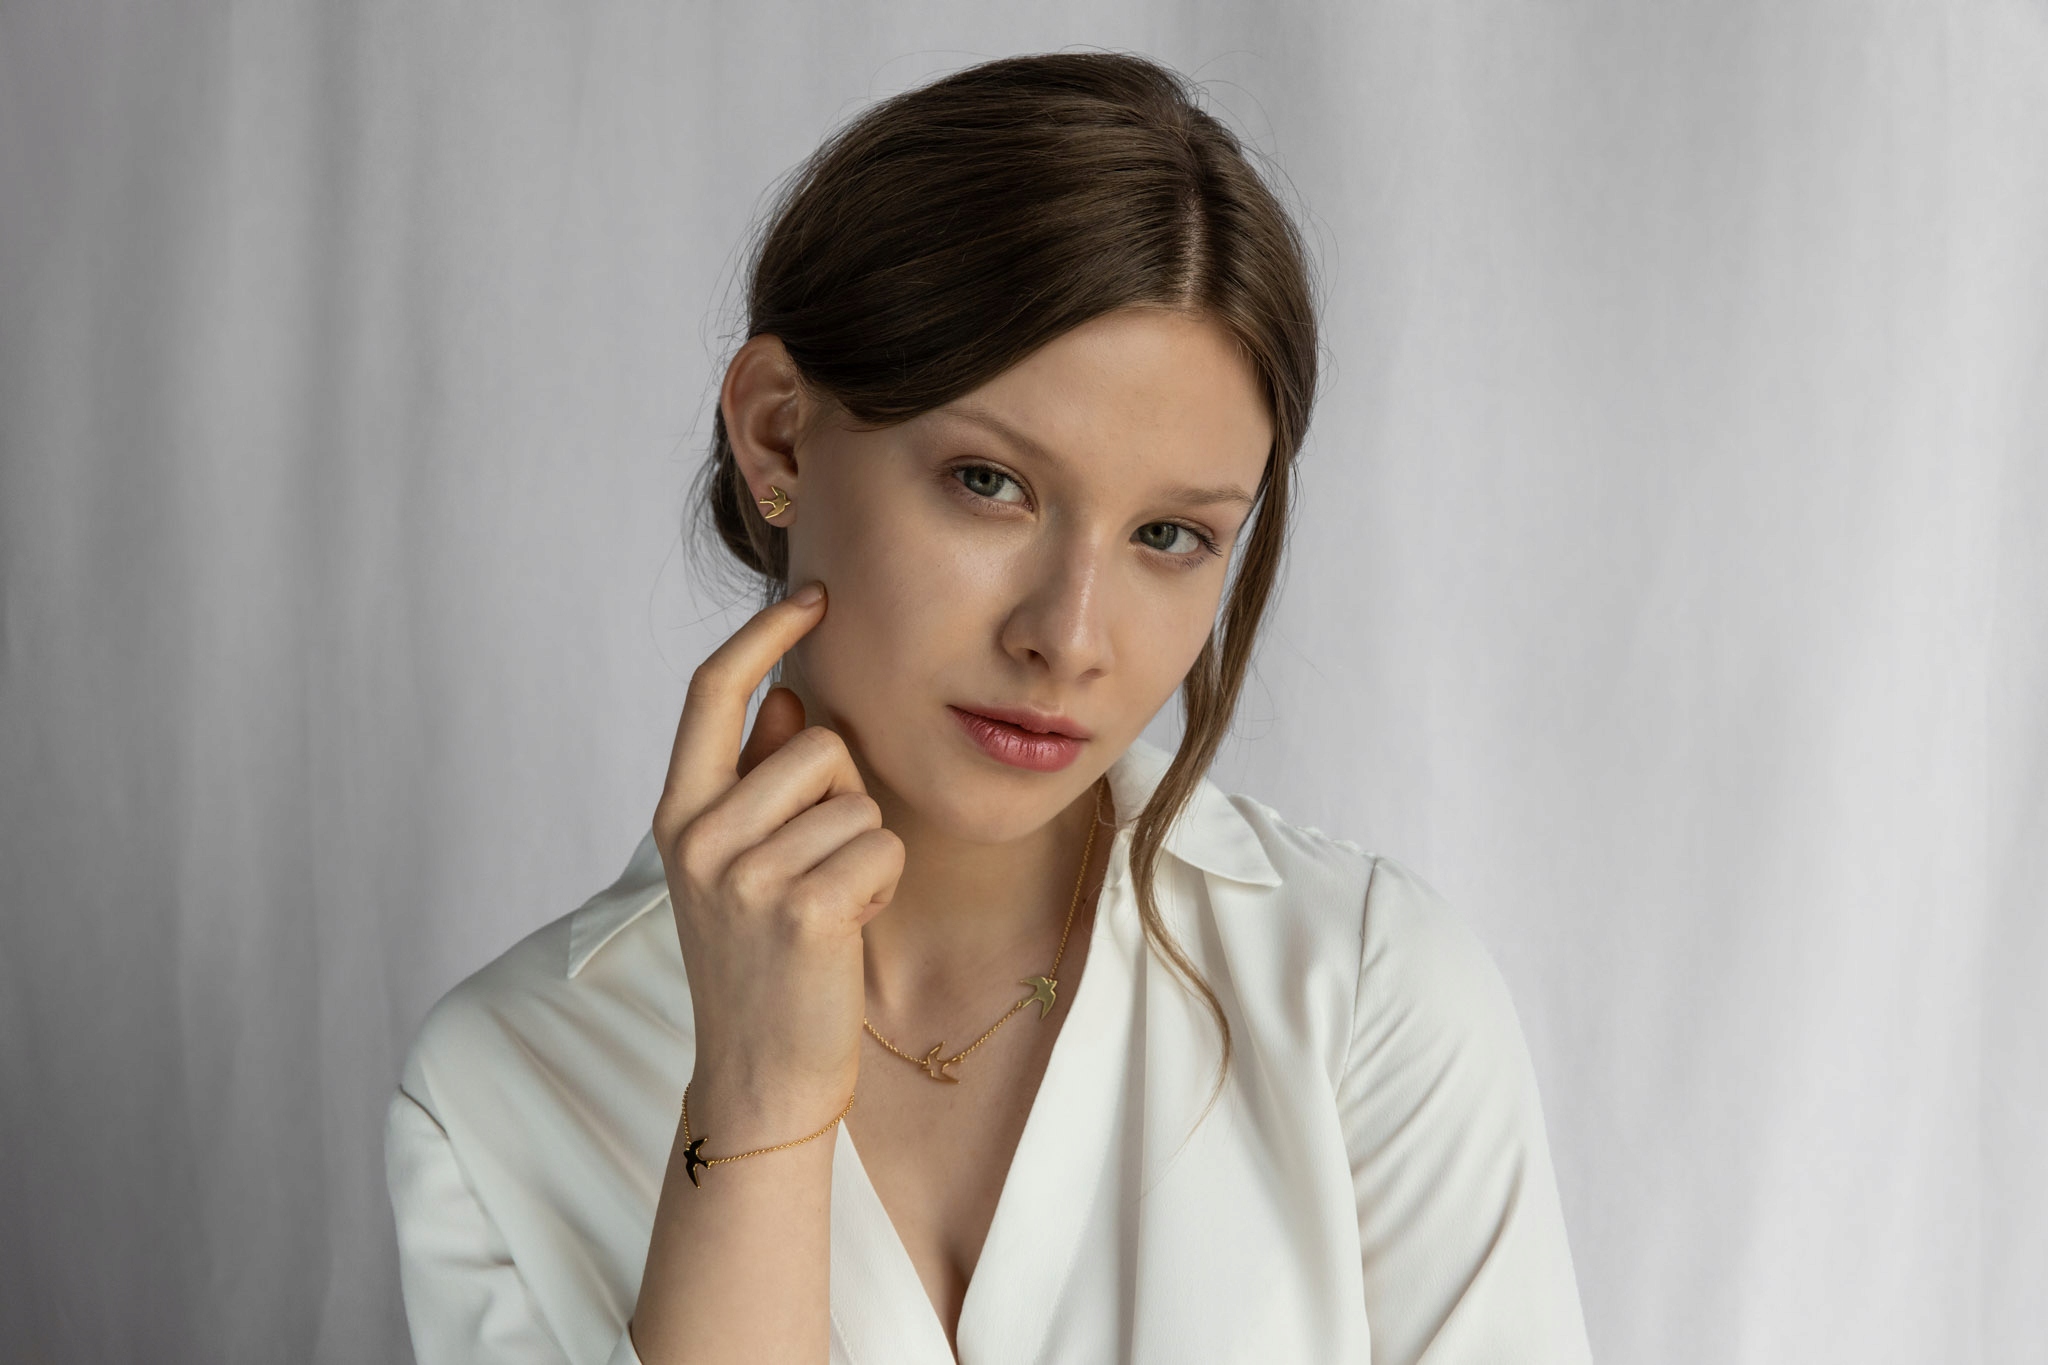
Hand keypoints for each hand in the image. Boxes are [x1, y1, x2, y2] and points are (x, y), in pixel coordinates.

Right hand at [651, 582, 902, 1125]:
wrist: (760, 1074)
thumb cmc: (765, 961)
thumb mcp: (740, 863)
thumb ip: (757, 780)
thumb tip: (784, 700)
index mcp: (678, 812)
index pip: (712, 689)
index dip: (764, 632)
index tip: (814, 594)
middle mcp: (699, 835)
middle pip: (817, 743)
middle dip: (846, 795)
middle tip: (820, 868)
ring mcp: (744, 874)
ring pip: (858, 799)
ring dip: (866, 849)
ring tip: (831, 906)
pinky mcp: (802, 910)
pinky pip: (882, 846)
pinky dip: (884, 885)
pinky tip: (849, 929)